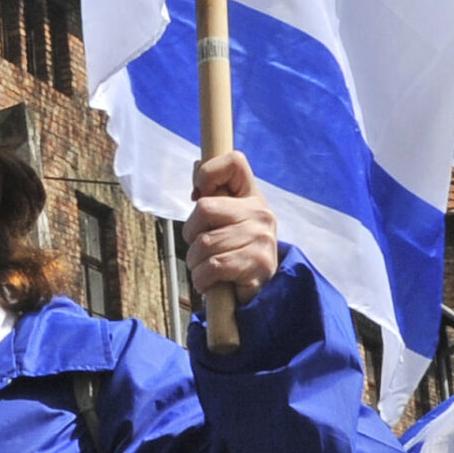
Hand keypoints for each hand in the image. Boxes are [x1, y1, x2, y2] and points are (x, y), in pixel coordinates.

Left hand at [187, 151, 278, 303]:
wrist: (262, 290)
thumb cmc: (236, 250)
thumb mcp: (228, 219)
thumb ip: (213, 194)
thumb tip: (196, 166)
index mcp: (252, 196)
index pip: (234, 162)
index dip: (209, 172)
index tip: (200, 194)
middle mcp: (260, 213)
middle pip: (204, 208)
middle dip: (192, 233)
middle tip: (201, 248)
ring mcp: (261, 238)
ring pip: (204, 243)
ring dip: (196, 262)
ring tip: (207, 268)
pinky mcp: (258, 264)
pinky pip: (212, 267)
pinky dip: (202, 279)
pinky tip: (211, 281)